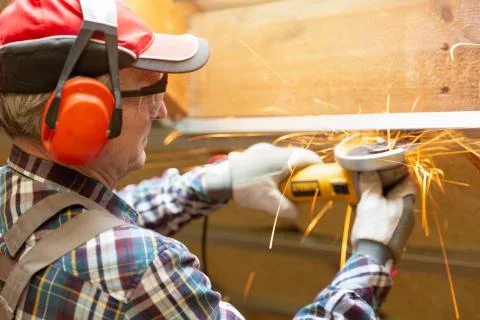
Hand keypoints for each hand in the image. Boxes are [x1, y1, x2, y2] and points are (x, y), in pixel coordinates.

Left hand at [203, 143, 321, 218]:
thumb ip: (286, 209)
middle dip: (302, 172)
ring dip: (288, 171)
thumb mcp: (268, 202)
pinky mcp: (254, 153)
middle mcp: (274, 150)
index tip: (321, 179)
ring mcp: (263, 149)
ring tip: (282, 186)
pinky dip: (275, 169)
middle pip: (297, 157)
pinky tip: (267, 181)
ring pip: (284, 158)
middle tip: (302, 187)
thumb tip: (297, 213)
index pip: (309, 157)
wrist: (218, 179)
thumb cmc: (245, 188)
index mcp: (282, 159)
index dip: (318, 168)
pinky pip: (272, 159)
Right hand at [351, 171, 416, 263]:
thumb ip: (370, 184)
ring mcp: (402, 224)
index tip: (382, 166)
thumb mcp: (369, 201)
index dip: (396, 170)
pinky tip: (365, 209)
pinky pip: (387, 213)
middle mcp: (408, 212)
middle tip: (369, 178)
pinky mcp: (394, 232)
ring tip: (363, 193)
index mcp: (406, 202)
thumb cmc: (374, 229)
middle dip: (385, 183)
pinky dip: (378, 208)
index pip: (407, 179)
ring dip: (379, 196)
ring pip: (392, 202)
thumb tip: (368, 170)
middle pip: (399, 190)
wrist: (373, 259)